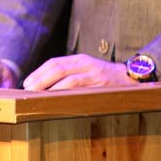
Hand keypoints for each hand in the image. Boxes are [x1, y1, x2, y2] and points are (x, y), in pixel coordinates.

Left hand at [21, 54, 137, 90]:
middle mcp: (86, 64)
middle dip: (40, 79)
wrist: (132, 79)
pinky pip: (82, 90)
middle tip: (28, 90)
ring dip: (51, 88)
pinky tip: (58, 101)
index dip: (39, 72)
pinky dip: (68, 95)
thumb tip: (45, 87)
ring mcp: (95, 75)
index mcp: (80, 59)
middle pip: (58, 68)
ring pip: (68, 79)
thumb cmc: (105, 78)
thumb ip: (70, 75)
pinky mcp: (102, 86)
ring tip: (39, 97)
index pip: (54, 62)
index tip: (27, 83)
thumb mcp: (87, 71)